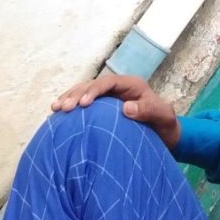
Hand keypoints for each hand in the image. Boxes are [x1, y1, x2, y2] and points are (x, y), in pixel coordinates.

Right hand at [51, 74, 180, 148]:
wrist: (165, 136)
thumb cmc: (165, 126)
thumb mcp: (163, 117)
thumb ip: (148, 110)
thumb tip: (126, 108)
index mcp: (131, 85)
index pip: (108, 82)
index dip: (93, 90)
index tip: (82, 104)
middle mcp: (117, 89)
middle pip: (92, 86)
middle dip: (76, 94)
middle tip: (62, 108)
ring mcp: (108, 99)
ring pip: (84, 93)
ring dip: (69, 99)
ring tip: (54, 109)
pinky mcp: (102, 111)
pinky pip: (84, 107)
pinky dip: (72, 110)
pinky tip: (57, 118)